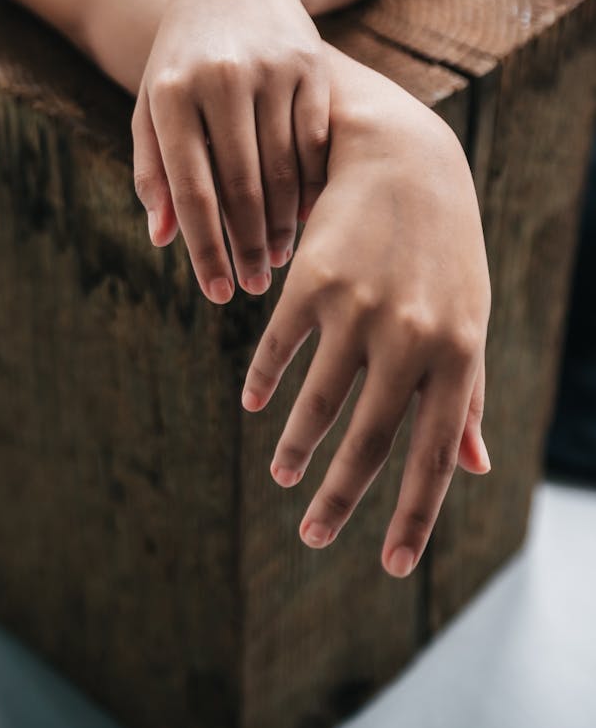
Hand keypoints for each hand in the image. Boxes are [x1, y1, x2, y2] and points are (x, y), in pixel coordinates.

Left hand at [131, 0, 330, 301]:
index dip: (206, 249)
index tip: (218, 293)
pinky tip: (305, 215)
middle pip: (242, 186)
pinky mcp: (310, 65)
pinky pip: (315, 141)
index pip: (191, 191)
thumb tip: (163, 240)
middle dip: (249, 246)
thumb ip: (154, 170)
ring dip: (283, 224)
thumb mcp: (153, 105)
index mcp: (171, 95)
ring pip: (282, 169)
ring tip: (278, 258)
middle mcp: (220, 80)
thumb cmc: (182, 58)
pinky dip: (311, 185)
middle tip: (253, 286)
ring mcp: (269, 69)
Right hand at [242, 45, 491, 577]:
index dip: (413, 518)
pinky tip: (254, 402)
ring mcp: (360, 309)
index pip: (437, 456)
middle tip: (314, 538)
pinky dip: (264, 381)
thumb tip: (474, 467)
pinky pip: (280, 349)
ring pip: (318, 403)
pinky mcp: (313, 280)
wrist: (405, 161)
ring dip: (297, 449)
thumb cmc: (445, 253)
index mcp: (460, 355)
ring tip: (284, 476)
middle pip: (369, 442)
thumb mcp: (467, 319)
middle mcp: (412, 338)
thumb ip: (468, 394)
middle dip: (339, 500)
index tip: (390, 566)